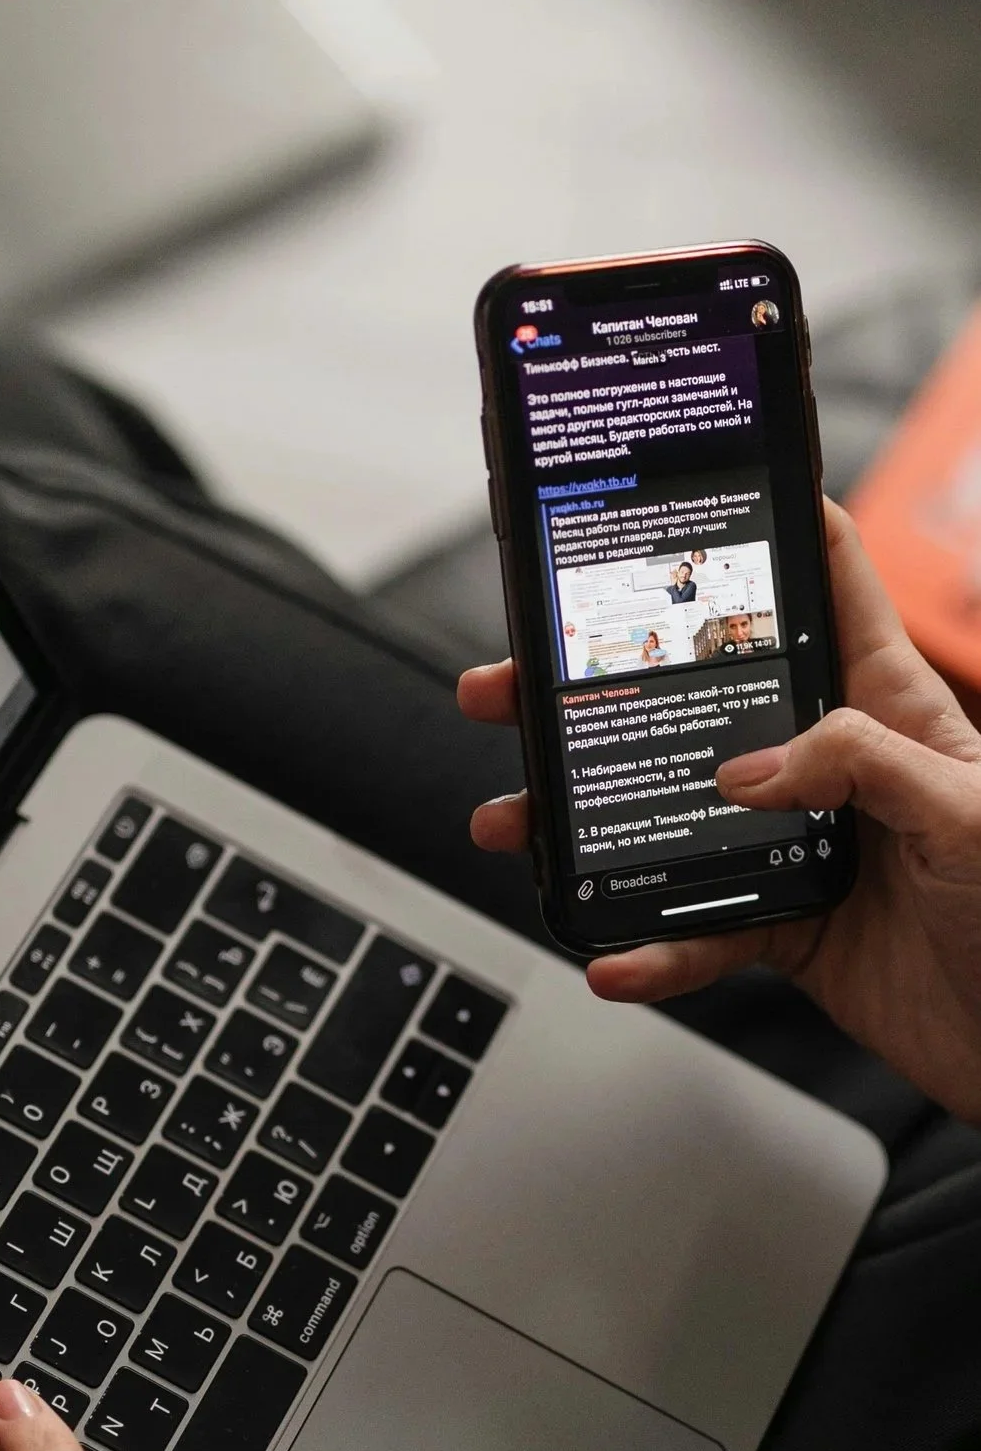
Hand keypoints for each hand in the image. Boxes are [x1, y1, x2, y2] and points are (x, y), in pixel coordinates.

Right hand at [459, 499, 980, 1121]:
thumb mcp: (971, 810)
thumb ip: (862, 764)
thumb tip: (745, 770)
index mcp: (886, 709)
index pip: (825, 595)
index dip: (771, 534)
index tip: (691, 496)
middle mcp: (825, 767)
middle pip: (695, 704)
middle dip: (597, 687)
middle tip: (518, 684)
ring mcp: (791, 844)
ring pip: (665, 815)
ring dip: (581, 823)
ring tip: (516, 823)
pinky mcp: (777, 921)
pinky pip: (695, 930)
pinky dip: (649, 948)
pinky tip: (611, 954)